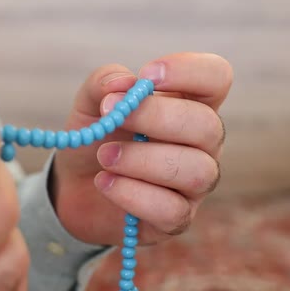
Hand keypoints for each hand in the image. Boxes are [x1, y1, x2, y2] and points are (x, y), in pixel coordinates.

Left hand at [52, 52, 231, 244]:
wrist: (72, 186)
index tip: (148, 76)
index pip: (217, 77)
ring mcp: (194, 184)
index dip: (190, 71)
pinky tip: (105, 183)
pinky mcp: (176, 219)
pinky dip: (132, 194)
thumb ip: (105, 82)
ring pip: (196, 171)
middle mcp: (202, 144)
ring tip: (104, 156)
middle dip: (156, 117)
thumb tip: (125, 83)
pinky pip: (172, 210)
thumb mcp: (91, 102)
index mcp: (189, 104)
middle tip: (112, 116)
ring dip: (142, 160)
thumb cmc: (95, 137)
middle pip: (208, 126)